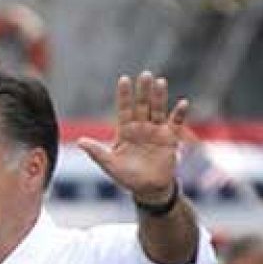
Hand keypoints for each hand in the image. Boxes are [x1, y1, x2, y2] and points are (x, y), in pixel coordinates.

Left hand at [76, 71, 188, 203]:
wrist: (148, 189)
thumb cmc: (127, 177)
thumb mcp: (110, 165)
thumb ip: (97, 152)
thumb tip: (79, 141)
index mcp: (125, 131)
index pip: (124, 109)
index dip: (124, 96)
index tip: (124, 79)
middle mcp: (141, 127)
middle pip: (142, 106)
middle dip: (143, 91)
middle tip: (145, 75)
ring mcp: (156, 131)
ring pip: (157, 110)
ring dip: (159, 97)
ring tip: (160, 81)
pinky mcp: (169, 138)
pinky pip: (175, 123)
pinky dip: (179, 114)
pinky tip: (183, 103)